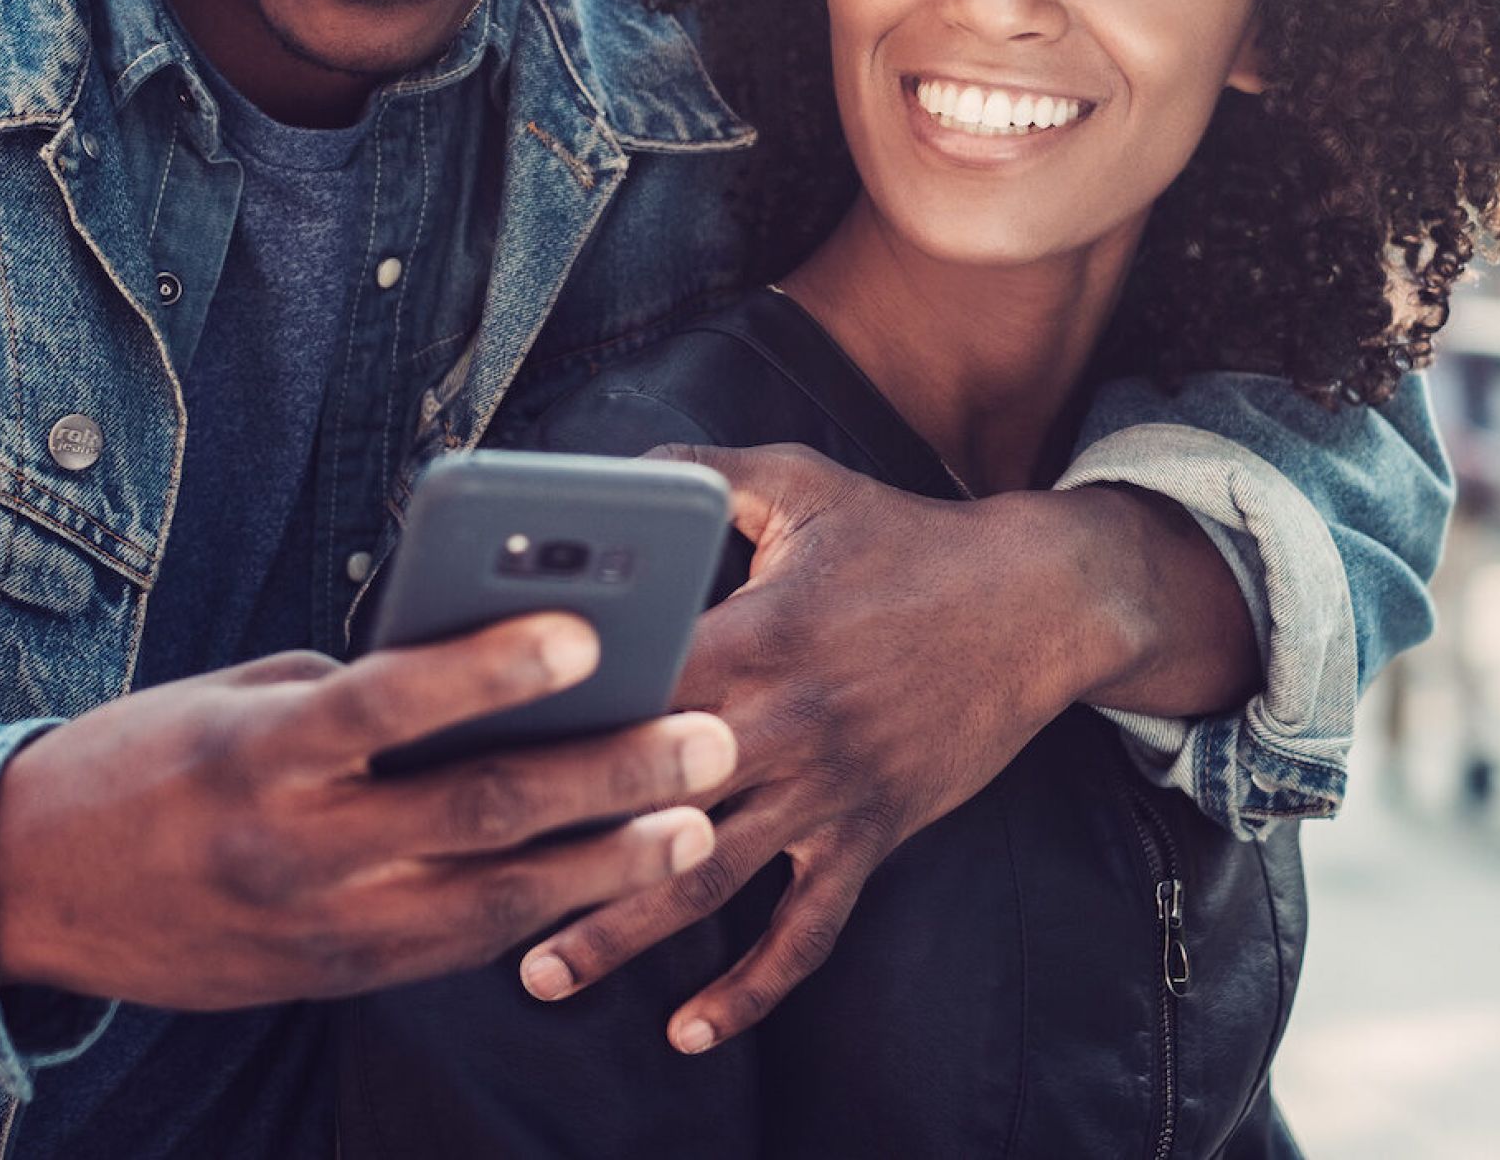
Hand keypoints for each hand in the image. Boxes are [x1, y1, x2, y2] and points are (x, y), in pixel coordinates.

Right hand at [0, 615, 734, 1009]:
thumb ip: (356, 692)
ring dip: (605, 862)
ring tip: (695, 824)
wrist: (31, 890)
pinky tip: (616, 878)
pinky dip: (544, 911)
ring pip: (491, 899)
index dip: (489, 667)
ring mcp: (322, 926)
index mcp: (263, 747)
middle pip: (475, 810)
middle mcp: (298, 844)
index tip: (585, 628)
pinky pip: (460, 944)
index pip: (390, 699)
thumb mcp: (241, 696)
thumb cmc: (148, 755)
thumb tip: (485, 676)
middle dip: (604, 776)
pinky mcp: (336, 978)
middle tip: (706, 738)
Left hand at [517, 445, 1254, 1052]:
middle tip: (464, 879)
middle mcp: (784, 724)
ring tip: (541, 971)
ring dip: (622, 932)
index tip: (475, 748)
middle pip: (650, 801)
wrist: (1035, 601)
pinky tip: (690, 1031)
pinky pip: (806, 930)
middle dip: (558, 845)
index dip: (555, 719)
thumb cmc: (906, 536)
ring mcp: (828, 791)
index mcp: (756, 635)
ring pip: (708, 879)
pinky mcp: (869, 834)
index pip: (634, 690)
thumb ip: (703, 470)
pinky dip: (751, 988)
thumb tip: (617, 468)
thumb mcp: (801, 481)